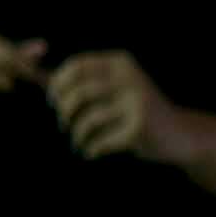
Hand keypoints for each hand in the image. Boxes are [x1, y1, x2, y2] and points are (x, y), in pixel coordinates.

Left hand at [47, 50, 179, 161]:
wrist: (180, 134)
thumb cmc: (135, 111)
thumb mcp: (114, 89)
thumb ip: (81, 81)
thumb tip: (35, 76)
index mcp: (120, 63)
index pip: (77, 66)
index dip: (58, 84)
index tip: (53, 101)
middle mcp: (130, 78)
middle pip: (79, 92)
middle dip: (65, 111)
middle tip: (64, 124)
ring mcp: (137, 102)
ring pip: (89, 118)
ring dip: (78, 134)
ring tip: (79, 141)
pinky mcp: (140, 127)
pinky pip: (102, 139)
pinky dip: (92, 148)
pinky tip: (91, 153)